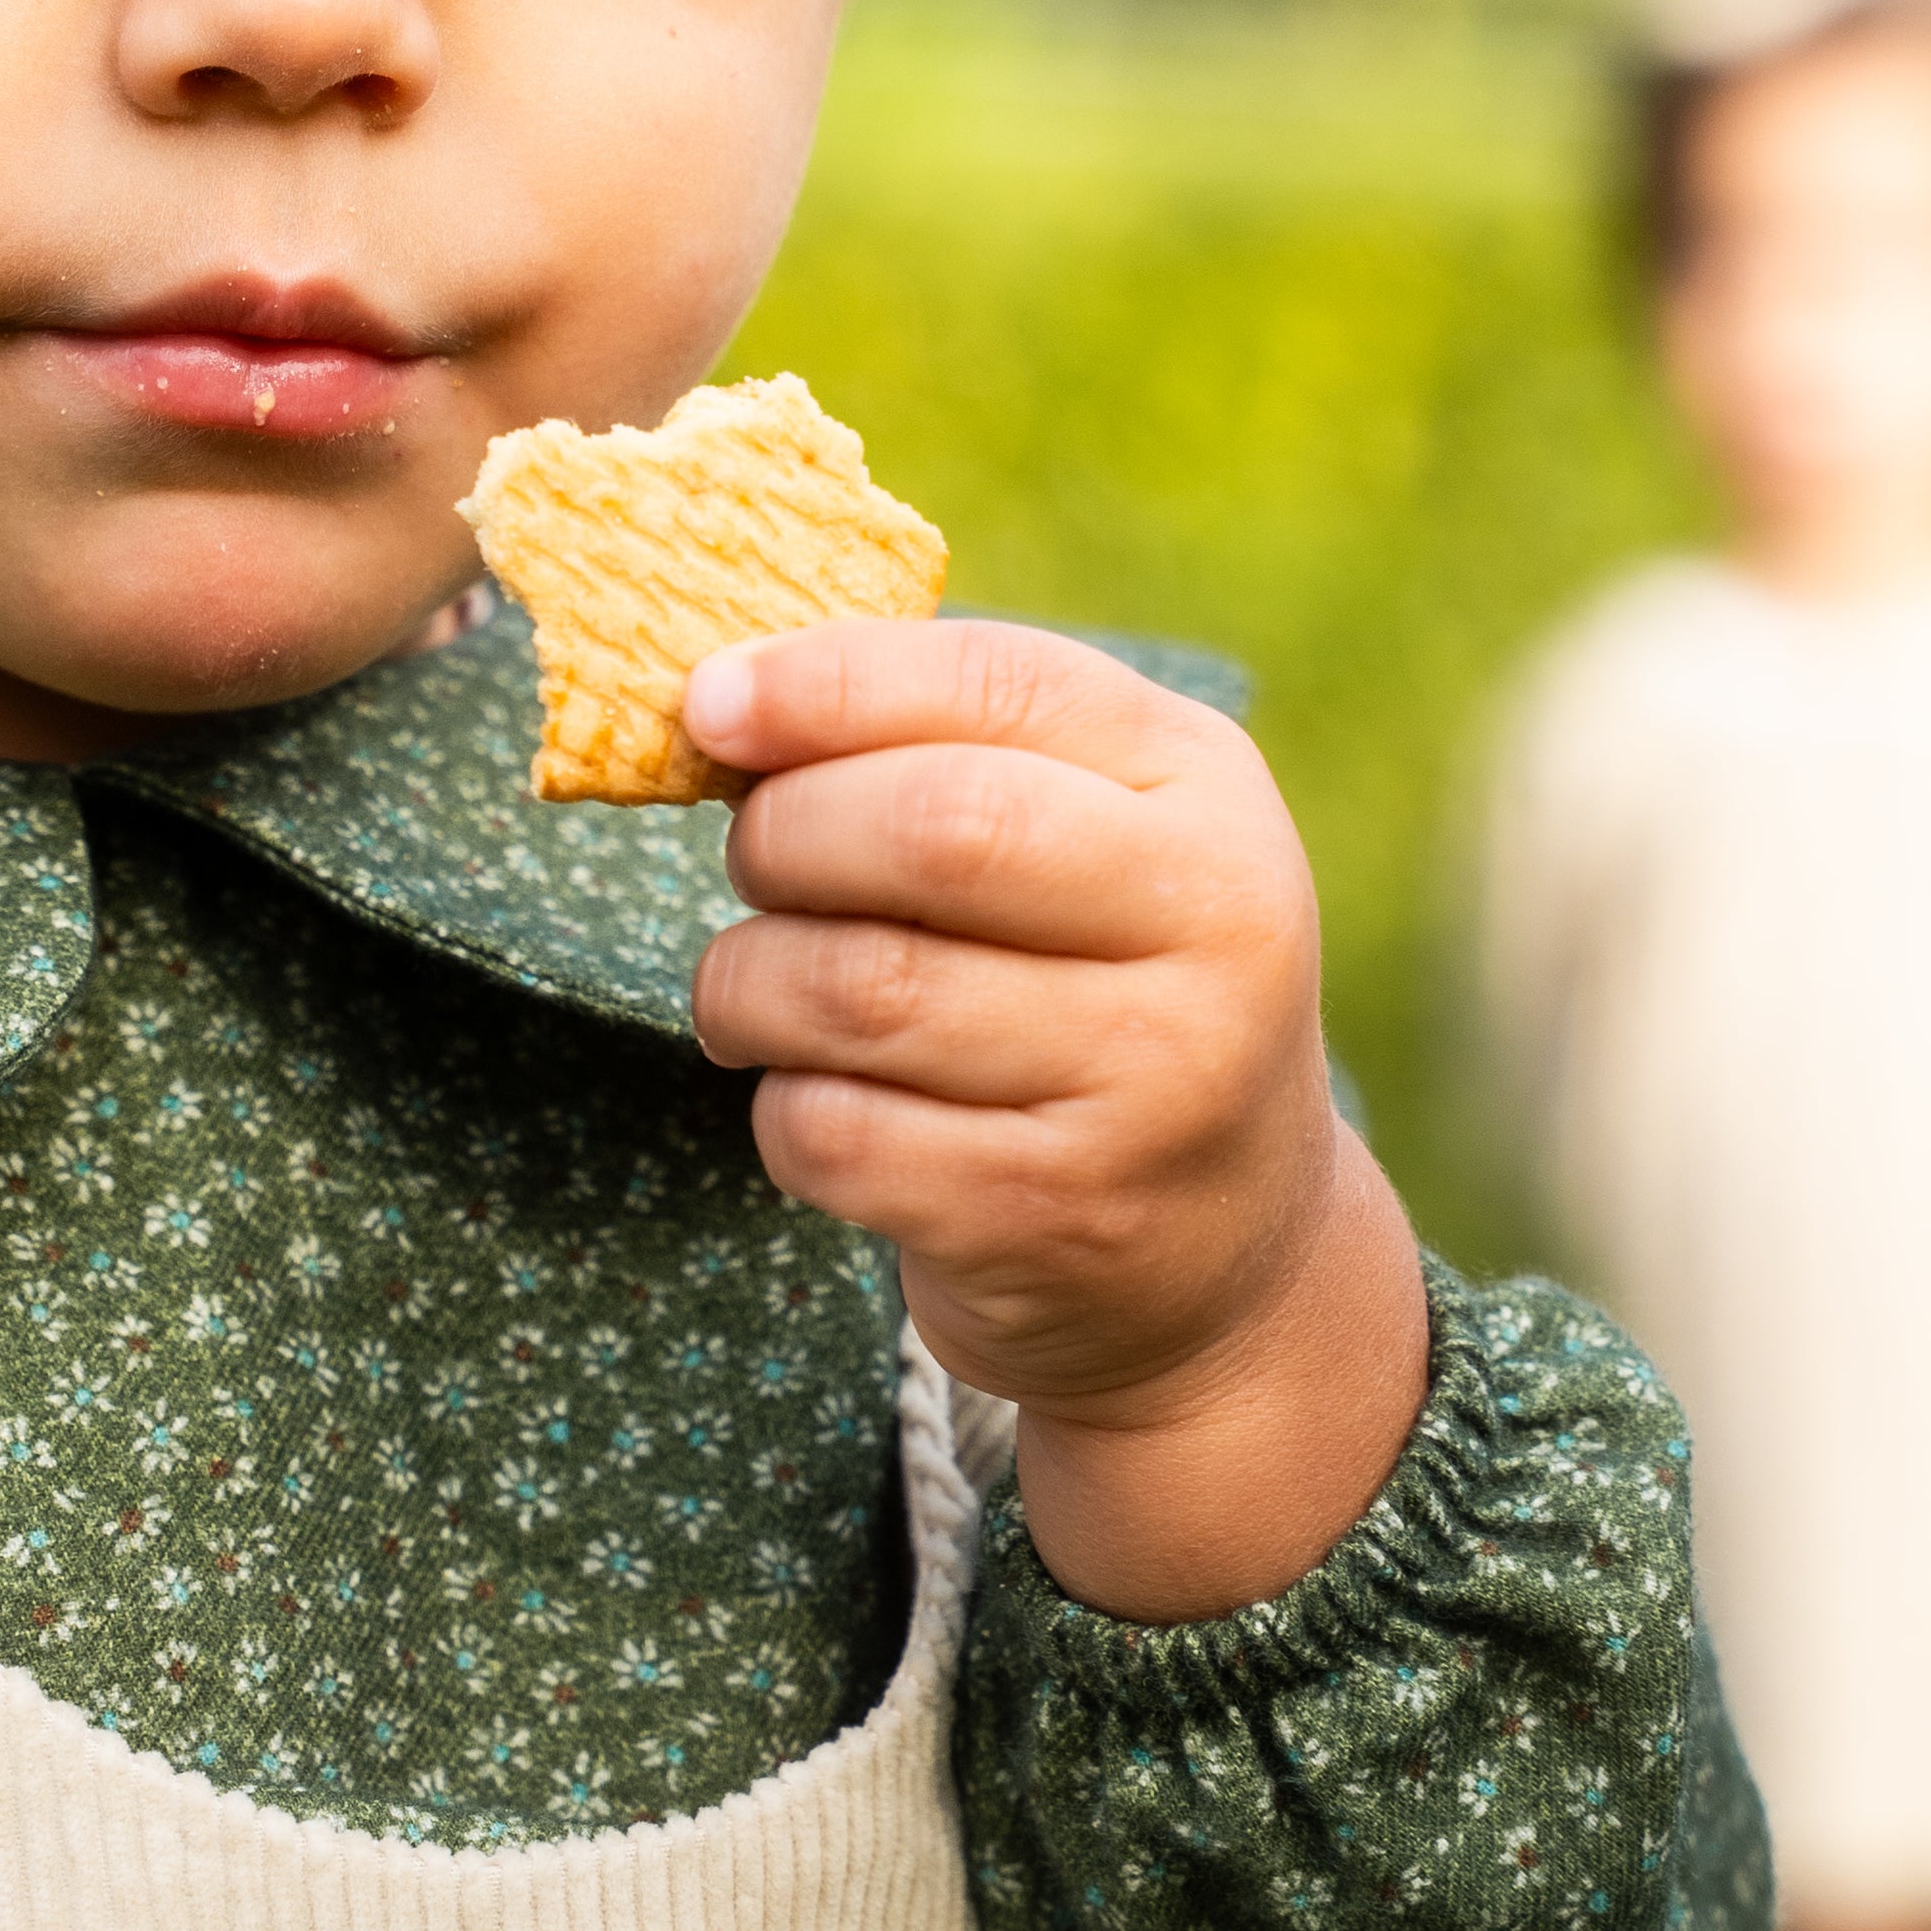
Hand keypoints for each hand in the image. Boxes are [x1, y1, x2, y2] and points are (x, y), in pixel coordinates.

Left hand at [682, 621, 1430, 1621]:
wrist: (1222, 1248)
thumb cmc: (1098, 990)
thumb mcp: (1091, 836)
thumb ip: (944, 745)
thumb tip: (717, 696)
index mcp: (1210, 789)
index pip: (1005, 683)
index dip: (830, 682)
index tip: (707, 704)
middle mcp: (1214, 929)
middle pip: (934, 830)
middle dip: (784, 835)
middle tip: (752, 865)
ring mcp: (1149, 1084)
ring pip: (860, 988)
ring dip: (749, 981)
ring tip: (752, 992)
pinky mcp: (1059, 1216)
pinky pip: (836, 1132)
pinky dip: (783, 1108)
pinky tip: (819, 1101)